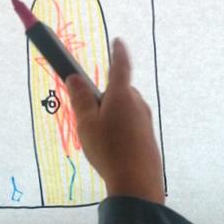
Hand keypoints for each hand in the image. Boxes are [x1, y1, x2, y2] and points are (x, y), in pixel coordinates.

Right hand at [65, 38, 164, 204]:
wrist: (137, 182)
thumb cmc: (108, 150)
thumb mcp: (86, 124)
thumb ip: (80, 99)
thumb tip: (75, 77)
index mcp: (121, 94)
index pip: (120, 65)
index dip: (118, 52)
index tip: (117, 41)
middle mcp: (137, 102)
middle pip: (119, 90)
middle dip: (105, 96)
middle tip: (88, 116)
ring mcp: (145, 119)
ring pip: (124, 109)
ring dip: (112, 115)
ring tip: (99, 139)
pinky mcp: (148, 135)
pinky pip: (131, 124)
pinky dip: (120, 128)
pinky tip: (112, 149)